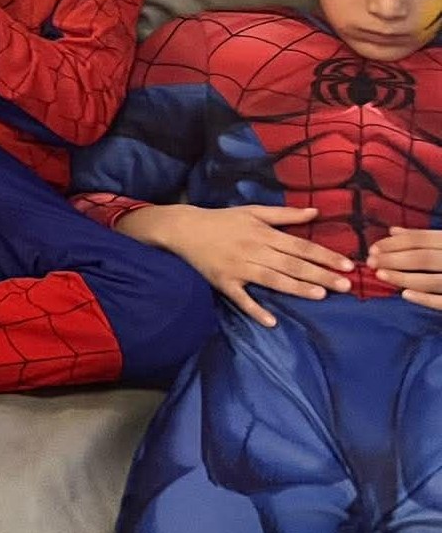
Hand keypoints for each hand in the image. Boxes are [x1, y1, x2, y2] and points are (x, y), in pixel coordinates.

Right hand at [126, 204, 353, 326]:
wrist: (184, 229)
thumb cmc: (223, 220)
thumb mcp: (253, 211)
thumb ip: (285, 214)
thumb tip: (316, 212)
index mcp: (263, 233)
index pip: (301, 245)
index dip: (325, 255)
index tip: (348, 265)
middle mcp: (254, 250)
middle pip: (292, 264)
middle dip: (320, 274)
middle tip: (346, 285)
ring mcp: (239, 268)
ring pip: (273, 279)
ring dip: (296, 288)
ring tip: (321, 295)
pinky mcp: (224, 282)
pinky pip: (241, 298)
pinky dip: (255, 309)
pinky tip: (271, 321)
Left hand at [368, 227, 441, 309]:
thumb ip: (426, 237)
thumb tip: (393, 231)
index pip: (422, 239)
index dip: (395, 243)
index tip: (372, 249)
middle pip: (423, 258)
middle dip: (393, 260)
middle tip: (370, 263)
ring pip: (433, 280)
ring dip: (404, 278)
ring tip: (381, 276)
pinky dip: (426, 299)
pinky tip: (405, 296)